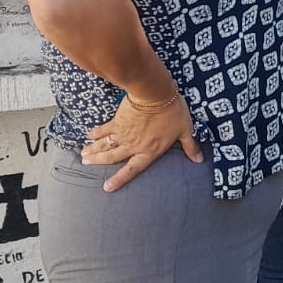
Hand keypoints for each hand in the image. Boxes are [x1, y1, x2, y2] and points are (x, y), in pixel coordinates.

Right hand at [81, 92, 202, 192]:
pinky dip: (96, 134)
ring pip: (105, 146)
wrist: (155, 94)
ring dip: (94, 151)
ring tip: (83, 155)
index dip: (120, 180)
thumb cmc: (173, 112)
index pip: (133, 170)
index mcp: (150, 151)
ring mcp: (123, 134)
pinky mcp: (117, 121)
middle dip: (99, 162)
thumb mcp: (185, 130)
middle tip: (86, 164)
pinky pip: (104, 130)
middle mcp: (133, 146)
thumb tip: (200, 160)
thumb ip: (190, 146)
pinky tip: (88, 136)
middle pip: (113, 158)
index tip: (107, 188)